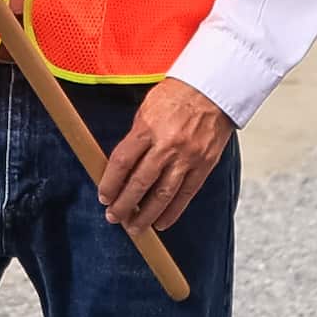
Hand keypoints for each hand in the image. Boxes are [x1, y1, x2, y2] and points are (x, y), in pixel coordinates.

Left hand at [92, 77, 234, 231]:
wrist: (213, 89)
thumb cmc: (176, 96)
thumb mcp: (146, 110)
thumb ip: (135, 139)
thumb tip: (121, 169)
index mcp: (148, 128)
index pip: (122, 162)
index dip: (110, 183)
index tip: (104, 197)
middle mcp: (167, 145)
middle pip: (140, 183)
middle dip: (124, 205)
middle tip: (114, 218)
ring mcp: (188, 157)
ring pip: (163, 195)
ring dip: (146, 215)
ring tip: (134, 228)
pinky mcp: (204, 165)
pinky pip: (186, 194)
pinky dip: (172, 212)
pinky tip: (161, 223)